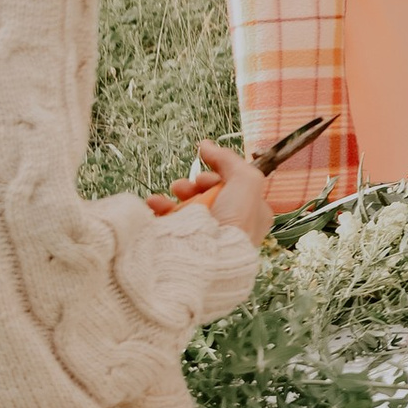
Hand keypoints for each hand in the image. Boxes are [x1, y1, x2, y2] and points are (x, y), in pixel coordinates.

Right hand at [149, 140, 273, 242]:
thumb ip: (229, 160)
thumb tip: (207, 146)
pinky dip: (160, 209)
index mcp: (252, 216)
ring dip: (177, 195)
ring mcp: (207, 238)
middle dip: (194, 185)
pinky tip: (155, 204)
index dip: (219, 177)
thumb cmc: (234, 225)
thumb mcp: (245, 181)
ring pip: (189, 207)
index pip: (235, 188)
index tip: (207, 176)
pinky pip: (170, 222)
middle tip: (188, 186)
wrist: (208, 261)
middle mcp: (231, 227)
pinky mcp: (185, 246)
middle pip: (209, 195)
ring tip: (170, 194)